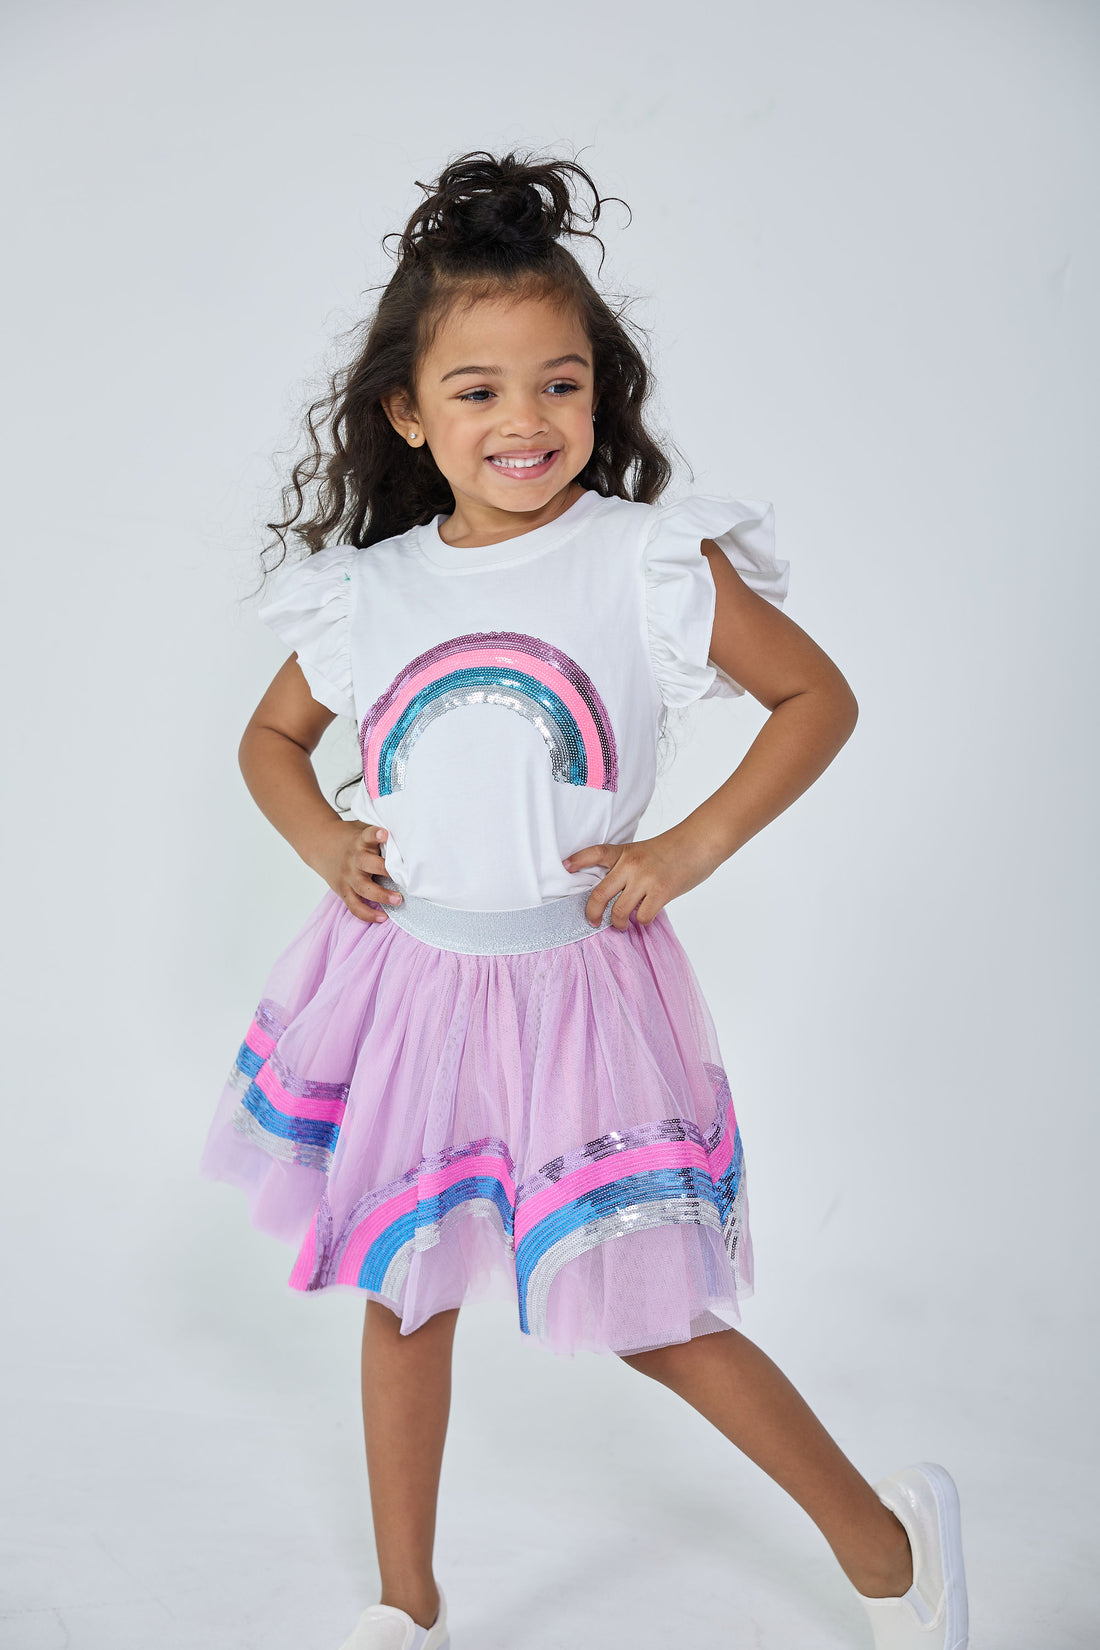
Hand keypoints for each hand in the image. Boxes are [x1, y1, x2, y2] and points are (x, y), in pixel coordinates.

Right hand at [312, 821, 402, 923]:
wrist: (320, 845)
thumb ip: (379, 835)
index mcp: (359, 841)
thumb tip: (409, 837)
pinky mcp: (343, 890)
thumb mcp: (362, 829)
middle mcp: (353, 859)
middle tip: (402, 877)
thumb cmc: (351, 839)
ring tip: (398, 900)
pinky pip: (354, 905)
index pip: (366, 835)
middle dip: (384, 870)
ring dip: (381, 895)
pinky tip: (383, 917)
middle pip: (366, 864)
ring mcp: (348, 876)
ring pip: (362, 888)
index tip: (384, 834)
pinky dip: (367, 914)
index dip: (375, 835)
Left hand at [561, 824, 723, 929]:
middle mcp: (631, 865)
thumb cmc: (674, 849)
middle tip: (593, 921)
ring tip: (623, 925)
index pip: (596, 854)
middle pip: (600, 894)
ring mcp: (645, 879)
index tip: (565, 867)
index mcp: (625, 852)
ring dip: (619, 923)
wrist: (700, 843)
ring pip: (619, 911)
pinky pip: (642, 917)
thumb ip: (628, 868)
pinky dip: (642, 921)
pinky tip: (646, 917)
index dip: (577, 860)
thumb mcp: (643, 851)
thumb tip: (616, 894)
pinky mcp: (661, 892)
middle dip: (593, 913)